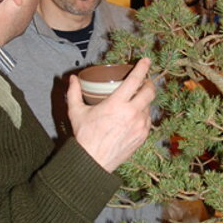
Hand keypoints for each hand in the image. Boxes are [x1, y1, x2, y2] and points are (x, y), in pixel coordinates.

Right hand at [67, 58, 154, 172]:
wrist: (93, 162)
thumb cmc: (84, 136)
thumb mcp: (76, 112)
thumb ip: (74, 93)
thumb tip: (73, 79)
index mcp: (117, 104)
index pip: (135, 80)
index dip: (142, 68)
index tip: (146, 60)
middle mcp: (132, 113)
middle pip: (149, 92)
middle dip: (149, 83)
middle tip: (145, 81)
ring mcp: (140, 126)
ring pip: (149, 107)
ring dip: (145, 101)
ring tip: (137, 100)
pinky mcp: (142, 137)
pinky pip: (148, 121)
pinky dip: (144, 115)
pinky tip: (136, 115)